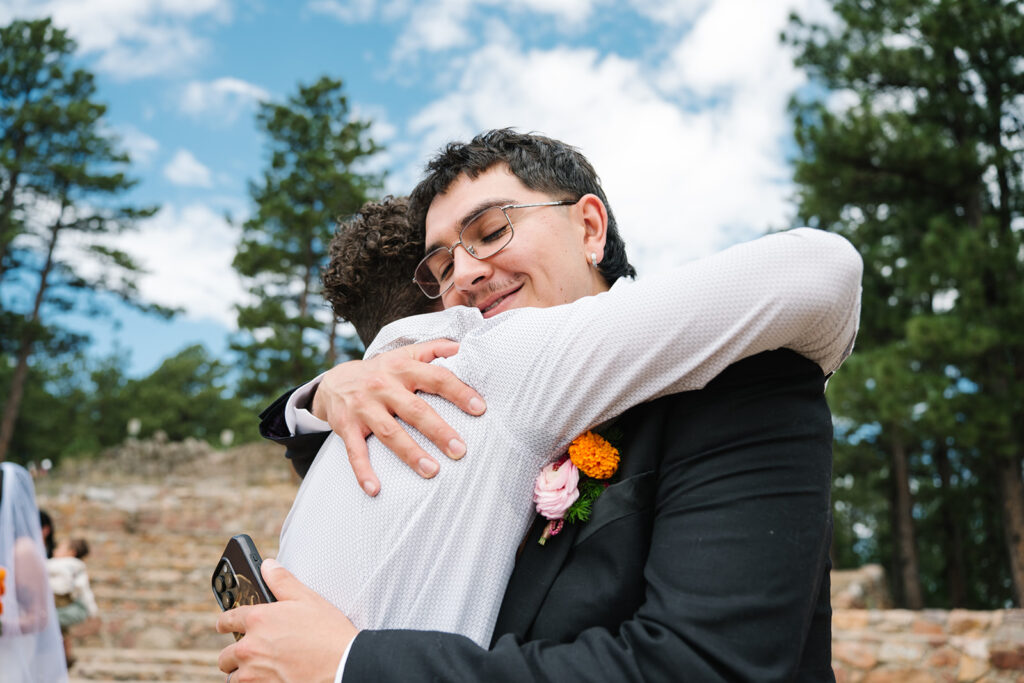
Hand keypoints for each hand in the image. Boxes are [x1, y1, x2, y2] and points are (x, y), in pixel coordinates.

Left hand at [217, 559, 357, 682]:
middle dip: (234, 654)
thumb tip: (267, 566)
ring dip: (242, 673)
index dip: (224, 622)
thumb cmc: (328, 633)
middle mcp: (250, 648)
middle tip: (250, 653)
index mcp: (258, 620)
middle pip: (226, 655)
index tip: (223, 625)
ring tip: (258, 670)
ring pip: (234, 677)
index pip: (227, 619)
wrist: (343, 666)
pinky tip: (268, 679)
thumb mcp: (307, 599)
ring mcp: (254, 673)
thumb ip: (282, 581)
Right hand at [312, 338, 485, 495]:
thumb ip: (435, 349)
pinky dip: (363, 471)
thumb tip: (463, 347)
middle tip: (460, 450)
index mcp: (402, 369)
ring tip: (432, 471)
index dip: (458, 392)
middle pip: (415, 410)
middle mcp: (383, 387)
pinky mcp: (347, 427)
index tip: (479, 408)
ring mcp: (364, 408)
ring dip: (410, 454)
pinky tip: (375, 489)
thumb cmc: (381, 371)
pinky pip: (355, 452)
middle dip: (438, 431)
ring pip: (390, 433)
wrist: (334, 382)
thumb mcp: (405, 354)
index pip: (436, 378)